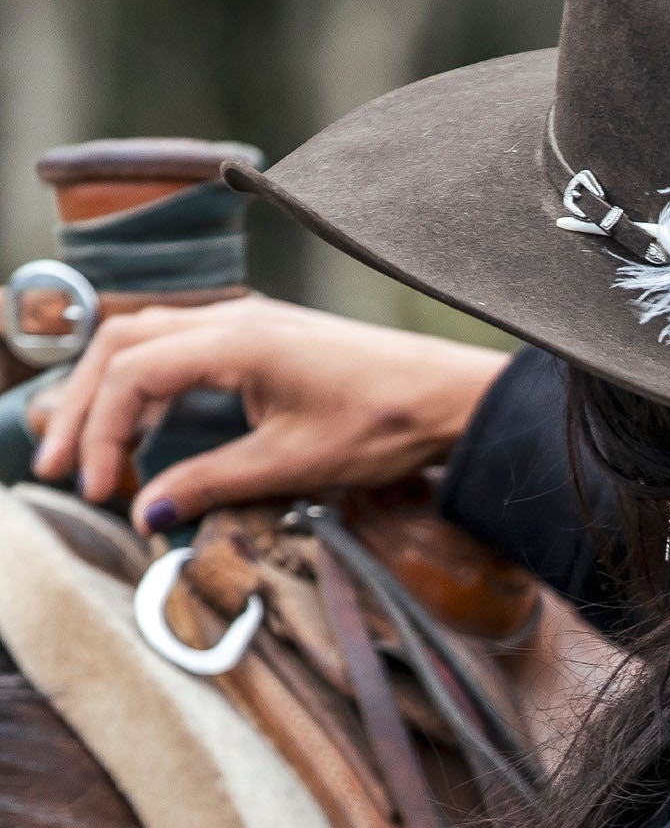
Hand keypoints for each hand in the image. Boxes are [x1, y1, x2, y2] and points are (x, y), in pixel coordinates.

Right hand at [31, 294, 510, 530]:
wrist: (451, 397)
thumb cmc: (387, 422)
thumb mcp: (293, 465)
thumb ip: (212, 484)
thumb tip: (148, 510)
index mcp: (235, 339)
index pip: (131, 373)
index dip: (103, 433)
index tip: (99, 488)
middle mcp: (231, 317)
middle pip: (121, 346)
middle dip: (84, 407)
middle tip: (61, 467)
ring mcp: (245, 322)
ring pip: (145, 342)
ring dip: (110, 393)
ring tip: (89, 451)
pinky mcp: (261, 338)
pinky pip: (180, 347)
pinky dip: (148, 385)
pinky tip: (143, 426)